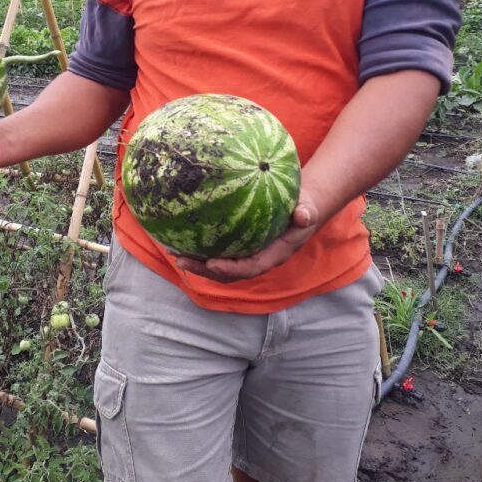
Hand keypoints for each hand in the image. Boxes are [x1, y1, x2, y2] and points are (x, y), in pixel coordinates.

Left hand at [173, 199, 318, 282]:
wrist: (302, 209)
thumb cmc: (304, 208)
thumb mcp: (308, 209)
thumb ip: (306, 213)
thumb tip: (304, 214)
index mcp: (273, 255)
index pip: (249, 268)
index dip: (230, 269)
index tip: (212, 264)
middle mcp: (257, 258)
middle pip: (227, 272)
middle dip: (203, 269)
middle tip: (180, 259)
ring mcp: (247, 253)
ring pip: (219, 264)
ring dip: (196, 261)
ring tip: (172, 251)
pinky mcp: (239, 245)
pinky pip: (218, 250)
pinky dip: (200, 247)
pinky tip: (180, 236)